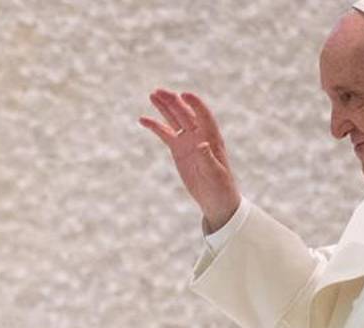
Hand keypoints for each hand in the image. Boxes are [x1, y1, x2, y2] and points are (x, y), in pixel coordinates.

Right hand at [139, 89, 241, 231]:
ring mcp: (188, 141)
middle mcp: (200, 135)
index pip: (203, 116)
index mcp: (212, 138)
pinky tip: (143, 119)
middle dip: (173, 102)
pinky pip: (165, 134)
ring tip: (152, 95)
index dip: (195, 104)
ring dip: (164, 107)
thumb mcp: (215, 174)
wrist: (215, 199)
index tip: (184, 94)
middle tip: (159, 91)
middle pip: (185, 114)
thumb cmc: (221, 187)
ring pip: (174, 119)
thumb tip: (202, 144)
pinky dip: (155, 126)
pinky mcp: (178, 149)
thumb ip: (208, 158)